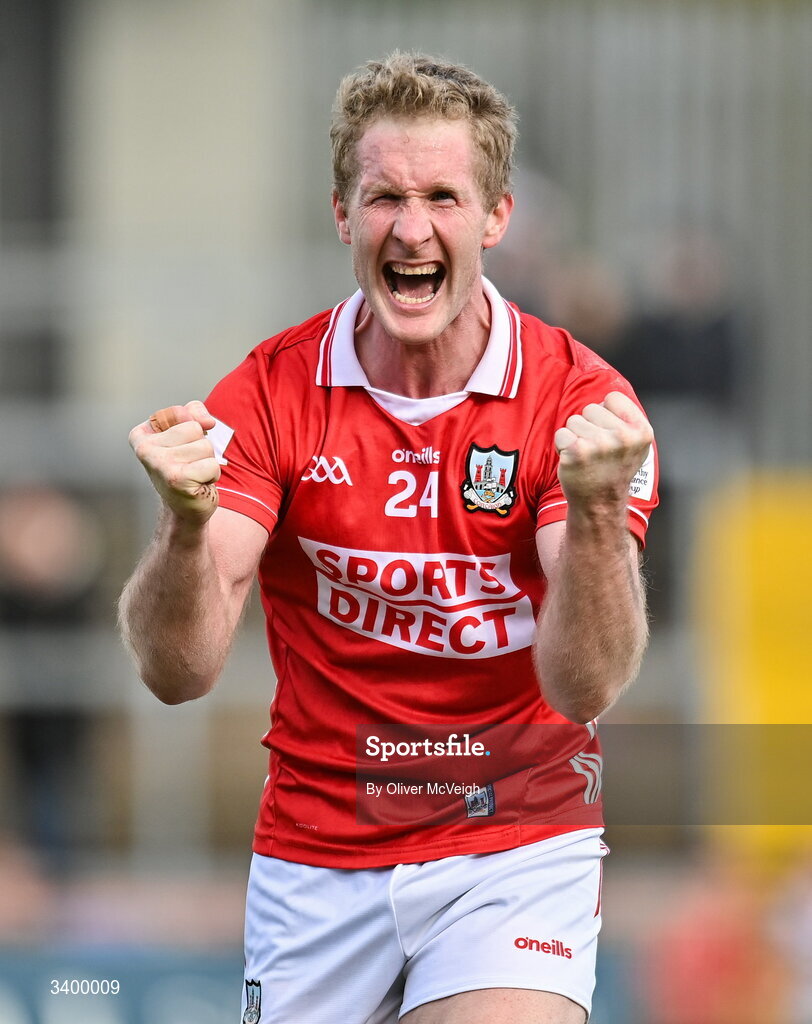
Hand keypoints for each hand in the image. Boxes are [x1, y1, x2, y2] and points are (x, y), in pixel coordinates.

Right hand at [129, 401, 220, 524]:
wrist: (185, 508)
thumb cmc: (187, 468)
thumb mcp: (187, 434)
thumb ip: (194, 413)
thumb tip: (208, 421)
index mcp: (142, 434)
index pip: (182, 412)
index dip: (194, 427)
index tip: (182, 448)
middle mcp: (144, 448)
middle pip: (195, 428)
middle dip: (201, 447)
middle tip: (190, 464)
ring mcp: (159, 464)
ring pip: (205, 446)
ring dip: (207, 462)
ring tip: (194, 474)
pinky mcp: (177, 479)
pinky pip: (211, 464)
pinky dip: (212, 474)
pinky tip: (198, 484)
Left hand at [554, 391, 653, 509]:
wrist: (600, 502)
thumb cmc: (613, 469)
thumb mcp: (635, 444)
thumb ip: (626, 418)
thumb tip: (608, 397)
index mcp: (641, 431)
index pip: (612, 397)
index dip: (606, 413)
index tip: (610, 433)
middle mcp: (623, 436)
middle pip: (590, 408)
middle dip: (589, 425)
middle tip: (596, 449)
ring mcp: (600, 444)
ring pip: (574, 420)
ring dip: (575, 436)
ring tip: (586, 455)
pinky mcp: (577, 451)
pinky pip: (561, 433)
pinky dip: (562, 446)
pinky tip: (574, 460)